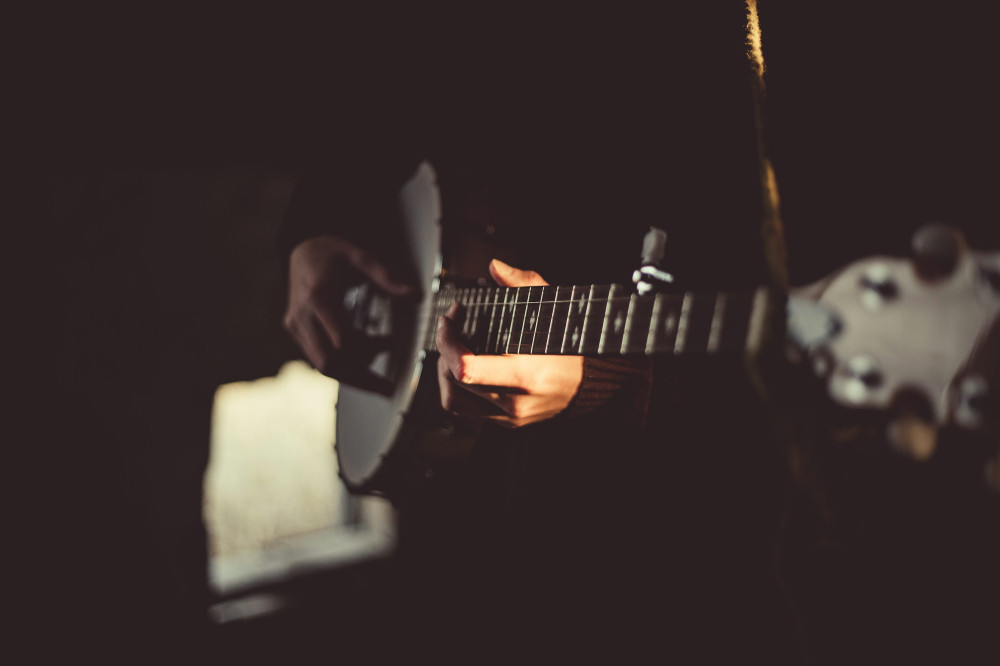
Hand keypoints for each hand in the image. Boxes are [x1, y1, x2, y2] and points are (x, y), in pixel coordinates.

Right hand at [284, 235, 413, 375]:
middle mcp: (302, 316)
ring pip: (323, 366)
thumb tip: (415, 295)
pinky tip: (363, 359)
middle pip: (329, 361)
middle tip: (387, 381)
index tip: (391, 342)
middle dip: (360, 372)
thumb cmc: (331, 253)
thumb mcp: (360, 258)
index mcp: (318, 297)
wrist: (302, 250)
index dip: (369, 347)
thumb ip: (387, 278)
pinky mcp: (297, 332)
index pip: (341, 339)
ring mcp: (296, 326)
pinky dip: (342, 365)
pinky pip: (318, 359)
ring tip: (378, 377)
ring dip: (352, 374)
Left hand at [436, 259, 583, 426]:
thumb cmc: (570, 342)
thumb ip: (522, 283)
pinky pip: (465, 409)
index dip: (448, 341)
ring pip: (453, 399)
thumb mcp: (550, 306)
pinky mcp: (506, 421)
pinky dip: (457, 387)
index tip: (451, 319)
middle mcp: (515, 401)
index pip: (466, 368)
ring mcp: (509, 416)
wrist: (590, 382)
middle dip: (445, 346)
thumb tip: (495, 267)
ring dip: (445, 370)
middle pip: (454, 379)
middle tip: (453, 324)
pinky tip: (465, 367)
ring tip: (454, 348)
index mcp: (525, 376)